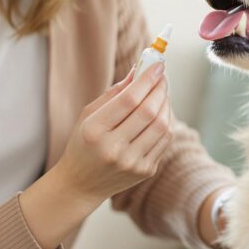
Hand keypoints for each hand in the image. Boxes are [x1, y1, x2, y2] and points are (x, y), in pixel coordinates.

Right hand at [52, 61, 173, 207]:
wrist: (81, 184)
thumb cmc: (83, 143)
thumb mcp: (88, 115)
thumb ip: (114, 92)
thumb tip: (139, 70)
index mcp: (95, 131)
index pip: (129, 100)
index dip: (147, 79)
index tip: (157, 64)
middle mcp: (114, 149)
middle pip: (149, 112)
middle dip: (160, 89)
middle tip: (162, 77)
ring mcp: (132, 163)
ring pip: (162, 126)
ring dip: (166, 104)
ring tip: (161, 94)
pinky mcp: (145, 171)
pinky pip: (165, 141)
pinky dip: (167, 122)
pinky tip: (160, 113)